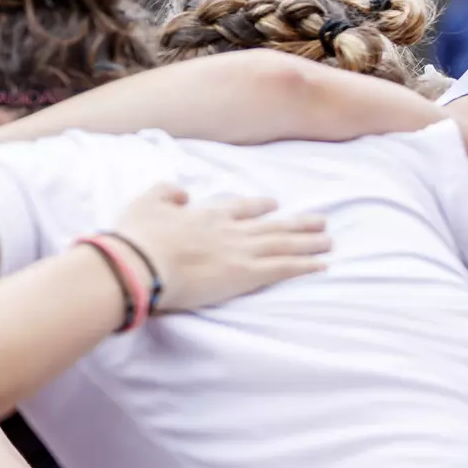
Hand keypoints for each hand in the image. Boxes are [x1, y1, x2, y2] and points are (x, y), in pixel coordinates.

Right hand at [111, 184, 328, 312]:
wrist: (142, 263)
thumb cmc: (138, 236)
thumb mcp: (145, 202)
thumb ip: (165, 193)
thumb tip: (182, 193)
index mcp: (206, 214)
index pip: (240, 208)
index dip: (258, 207)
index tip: (273, 206)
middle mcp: (229, 230)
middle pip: (271, 225)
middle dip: (296, 224)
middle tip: (320, 222)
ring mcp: (240, 252)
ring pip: (283, 244)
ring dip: (308, 242)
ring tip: (329, 240)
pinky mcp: (245, 275)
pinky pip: (283, 269)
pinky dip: (304, 265)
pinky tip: (322, 265)